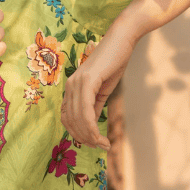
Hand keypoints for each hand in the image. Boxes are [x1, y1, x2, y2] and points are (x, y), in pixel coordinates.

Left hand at [60, 28, 135, 150]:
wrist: (122, 41)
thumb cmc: (113, 63)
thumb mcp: (102, 90)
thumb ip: (94, 106)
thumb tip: (90, 125)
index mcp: (71, 88)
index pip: (67, 117)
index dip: (77, 134)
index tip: (93, 143)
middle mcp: (70, 86)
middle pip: (71, 121)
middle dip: (85, 138)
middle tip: (100, 147)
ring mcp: (77, 83)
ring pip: (78, 119)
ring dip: (89, 136)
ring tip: (103, 144)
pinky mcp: (87, 81)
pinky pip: (86, 110)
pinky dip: (91, 127)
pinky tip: (100, 135)